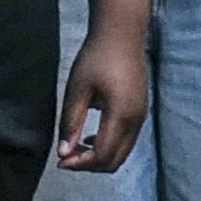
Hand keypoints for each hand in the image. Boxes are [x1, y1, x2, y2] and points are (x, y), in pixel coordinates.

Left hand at [54, 7, 155, 173]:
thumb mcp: (77, 90)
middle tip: (65, 157)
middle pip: (114, 160)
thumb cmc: (96, 58)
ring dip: (98, 157)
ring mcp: (141, 116)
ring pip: (122, 153)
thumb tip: (64, 153)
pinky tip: (89, 137)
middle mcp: (136, 120)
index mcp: (120, 114)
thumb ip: (71, 123)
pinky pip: (126, 141)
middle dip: (89, 165)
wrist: (121, 35)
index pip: (102, 155)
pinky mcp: (140, 112)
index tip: (59, 161)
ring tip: (75, 147)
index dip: (80, 164)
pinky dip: (108, 147)